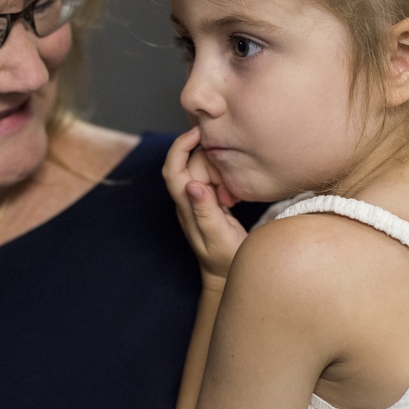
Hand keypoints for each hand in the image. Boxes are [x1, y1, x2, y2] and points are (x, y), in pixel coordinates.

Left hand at [163, 127, 247, 279]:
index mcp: (185, 206)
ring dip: (222, 173)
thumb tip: (192, 185)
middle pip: (192, 164)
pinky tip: (236, 194)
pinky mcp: (211, 201)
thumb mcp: (217, 237)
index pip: (173, 169)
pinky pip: (216, 179)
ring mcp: (199, 200)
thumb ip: (205, 211)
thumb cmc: (224, 260)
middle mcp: (188, 199)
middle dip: (211, 162)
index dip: (180, 146)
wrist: (228, 276)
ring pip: (206, 169)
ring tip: (234, 195)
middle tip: (230, 180)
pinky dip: (227, 180)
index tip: (198, 132)